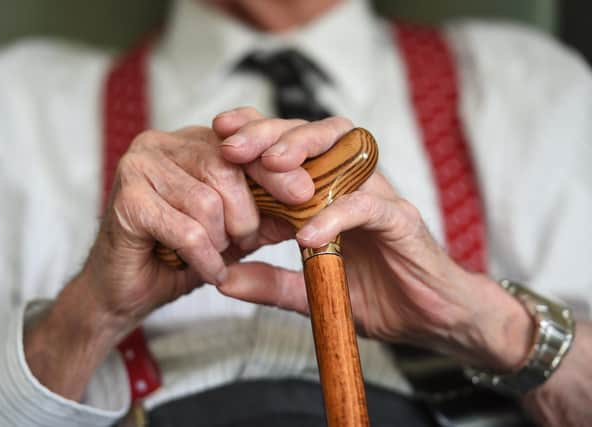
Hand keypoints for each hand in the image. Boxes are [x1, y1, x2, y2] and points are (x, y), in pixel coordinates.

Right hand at [24, 119, 346, 399]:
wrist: (126, 290)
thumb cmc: (179, 255)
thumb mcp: (233, 230)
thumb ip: (266, 212)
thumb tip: (310, 199)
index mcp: (188, 142)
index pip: (241, 140)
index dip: (275, 167)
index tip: (304, 193)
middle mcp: (160, 144)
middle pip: (226, 168)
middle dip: (246, 215)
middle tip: (243, 242)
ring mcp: (138, 167)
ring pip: (208, 201)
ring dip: (221, 240)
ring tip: (216, 256)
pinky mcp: (125, 200)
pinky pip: (186, 230)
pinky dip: (204, 258)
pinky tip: (206, 270)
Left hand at [214, 108, 533, 371]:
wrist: (432, 319)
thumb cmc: (377, 296)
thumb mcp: (312, 291)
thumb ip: (270, 282)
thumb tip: (222, 279)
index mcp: (328, 193)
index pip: (291, 148)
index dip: (256, 134)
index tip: (218, 134)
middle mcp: (352, 186)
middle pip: (313, 136)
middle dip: (271, 132)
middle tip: (233, 145)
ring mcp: (378, 198)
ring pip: (344, 152)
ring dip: (304, 151)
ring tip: (268, 165)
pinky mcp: (401, 220)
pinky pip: (367, 207)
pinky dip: (335, 216)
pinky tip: (307, 234)